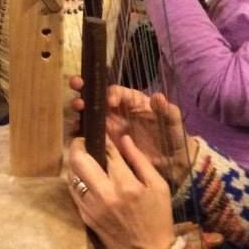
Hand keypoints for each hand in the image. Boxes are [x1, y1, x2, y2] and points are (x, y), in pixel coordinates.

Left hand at [67, 136, 175, 248]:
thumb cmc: (158, 218)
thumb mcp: (158, 187)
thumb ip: (140, 160)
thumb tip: (123, 138)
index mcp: (127, 185)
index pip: (107, 151)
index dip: (101, 137)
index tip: (98, 129)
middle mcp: (106, 194)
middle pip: (79, 160)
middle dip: (77, 144)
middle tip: (82, 140)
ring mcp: (92, 206)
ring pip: (71, 174)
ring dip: (74, 162)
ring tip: (81, 156)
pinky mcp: (85, 216)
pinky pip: (73, 191)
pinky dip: (75, 179)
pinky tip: (83, 176)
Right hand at [69, 76, 197, 185]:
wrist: (171, 163)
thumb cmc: (173, 137)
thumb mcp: (173, 123)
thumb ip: (166, 110)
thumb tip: (158, 97)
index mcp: (132, 101)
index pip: (116, 91)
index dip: (110, 93)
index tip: (110, 101)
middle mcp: (116, 110)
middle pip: (96, 96)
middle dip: (84, 88)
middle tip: (76, 85)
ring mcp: (108, 125)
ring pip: (89, 112)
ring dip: (79, 107)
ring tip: (76, 108)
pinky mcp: (104, 142)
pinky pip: (88, 133)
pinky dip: (79, 130)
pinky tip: (75, 129)